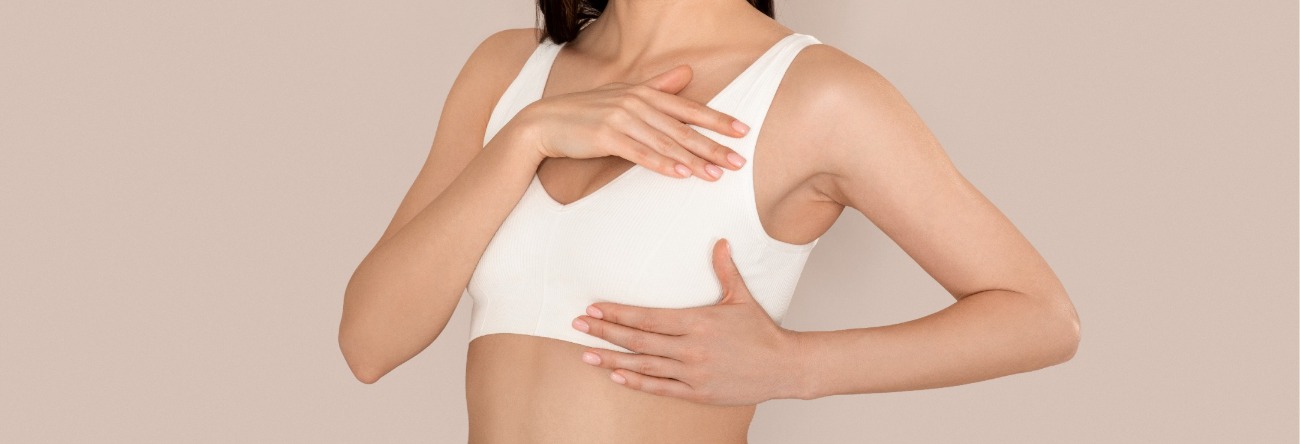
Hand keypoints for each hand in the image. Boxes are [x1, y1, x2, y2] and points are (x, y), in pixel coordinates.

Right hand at [516, 65, 750, 180]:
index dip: (717, 120)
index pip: (688, 109)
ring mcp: (621, 119)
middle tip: (738, 161)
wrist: (543, 123)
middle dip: (713, 146)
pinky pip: (640, 154)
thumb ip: (657, 86)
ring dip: (693, 160)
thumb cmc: (586, 112)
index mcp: (644, 93)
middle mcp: (636, 103)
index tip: (742, 132)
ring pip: (666, 143)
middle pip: (682, 128)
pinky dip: (663, 164)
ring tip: (716, 175)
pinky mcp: (606, 137)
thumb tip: (687, 72)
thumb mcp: (624, 94)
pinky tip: (682, 174)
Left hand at [570, 238, 806, 405]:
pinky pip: (660, 388)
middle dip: (605, 331)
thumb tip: (720, 241)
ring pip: (643, 365)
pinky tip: (617, 376)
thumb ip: (725, 269)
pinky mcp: (698, 393)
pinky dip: (637, 382)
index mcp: (697, 322)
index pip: (648, 317)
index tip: (594, 307)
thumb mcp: (742, 297)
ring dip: (612, 360)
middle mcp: (690, 348)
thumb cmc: (761, 332)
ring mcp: (693, 373)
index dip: (618, 312)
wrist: (785, 366)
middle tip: (578, 325)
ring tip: (586, 354)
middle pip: (638, 340)